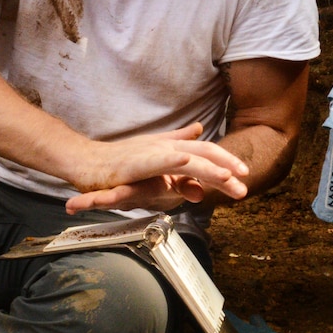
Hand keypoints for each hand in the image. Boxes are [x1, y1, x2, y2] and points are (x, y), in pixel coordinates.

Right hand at [64, 124, 248, 213]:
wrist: (87, 163)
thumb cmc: (118, 163)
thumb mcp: (154, 165)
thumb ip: (176, 167)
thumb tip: (197, 172)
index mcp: (170, 147)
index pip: (205, 152)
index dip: (226, 161)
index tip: (244, 175)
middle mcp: (164, 146)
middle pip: (202, 154)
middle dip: (226, 168)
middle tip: (244, 186)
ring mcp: (150, 153)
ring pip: (186, 158)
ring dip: (208, 167)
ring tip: (228, 176)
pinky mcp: (135, 163)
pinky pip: (158, 160)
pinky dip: (174, 159)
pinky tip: (188, 162)